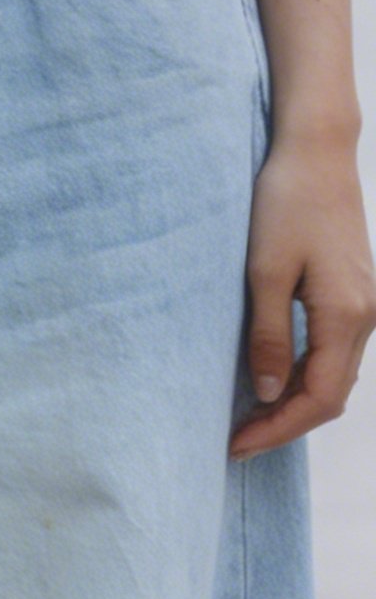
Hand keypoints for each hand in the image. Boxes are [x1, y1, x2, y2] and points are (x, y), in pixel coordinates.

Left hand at [230, 131, 374, 456]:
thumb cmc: (287, 201)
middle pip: (331, 397)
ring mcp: (365, 307)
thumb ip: (268, 337)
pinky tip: (270, 383)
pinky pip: (333, 354)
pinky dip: (304, 378)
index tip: (236, 446)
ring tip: (248, 420)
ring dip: (294, 405)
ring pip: (334, 378)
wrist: (317, 152)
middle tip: (236, 442)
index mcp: (346, 316)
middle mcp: (365, 317)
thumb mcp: (264, 273)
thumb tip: (266, 393)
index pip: (318, 399)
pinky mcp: (355, 296)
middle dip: (285, 425)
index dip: (278, 429)